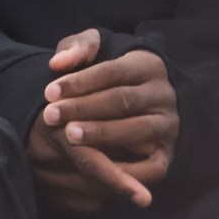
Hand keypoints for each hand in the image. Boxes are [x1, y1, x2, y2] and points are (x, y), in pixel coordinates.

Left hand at [36, 29, 178, 209]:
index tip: (49, 92)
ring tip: (69, 136)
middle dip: (84, 108)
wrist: (144, 104)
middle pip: (123, 100)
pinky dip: (125, 170)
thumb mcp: (98, 50)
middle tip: (51, 116)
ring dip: (101, 133)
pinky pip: (151, 165)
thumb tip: (58, 63)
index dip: (79, 82)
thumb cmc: (110, 76)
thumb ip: (78, 47)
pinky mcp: (167, 154)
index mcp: (148, 64)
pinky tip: (95, 167)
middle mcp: (164, 94)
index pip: (112, 71)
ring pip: (137, 129)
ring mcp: (169, 125)